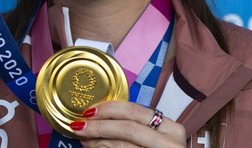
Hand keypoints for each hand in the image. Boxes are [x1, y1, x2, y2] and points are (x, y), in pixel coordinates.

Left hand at [70, 101, 185, 146]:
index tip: (90, 110)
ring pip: (123, 146)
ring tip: (85, 140)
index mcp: (172, 129)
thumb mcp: (156, 139)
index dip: (109, 109)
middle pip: (128, 128)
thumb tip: (101, 117)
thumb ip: (137, 127)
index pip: (136, 112)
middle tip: (80, 125)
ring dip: (99, 142)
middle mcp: (170, 143)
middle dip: (100, 125)